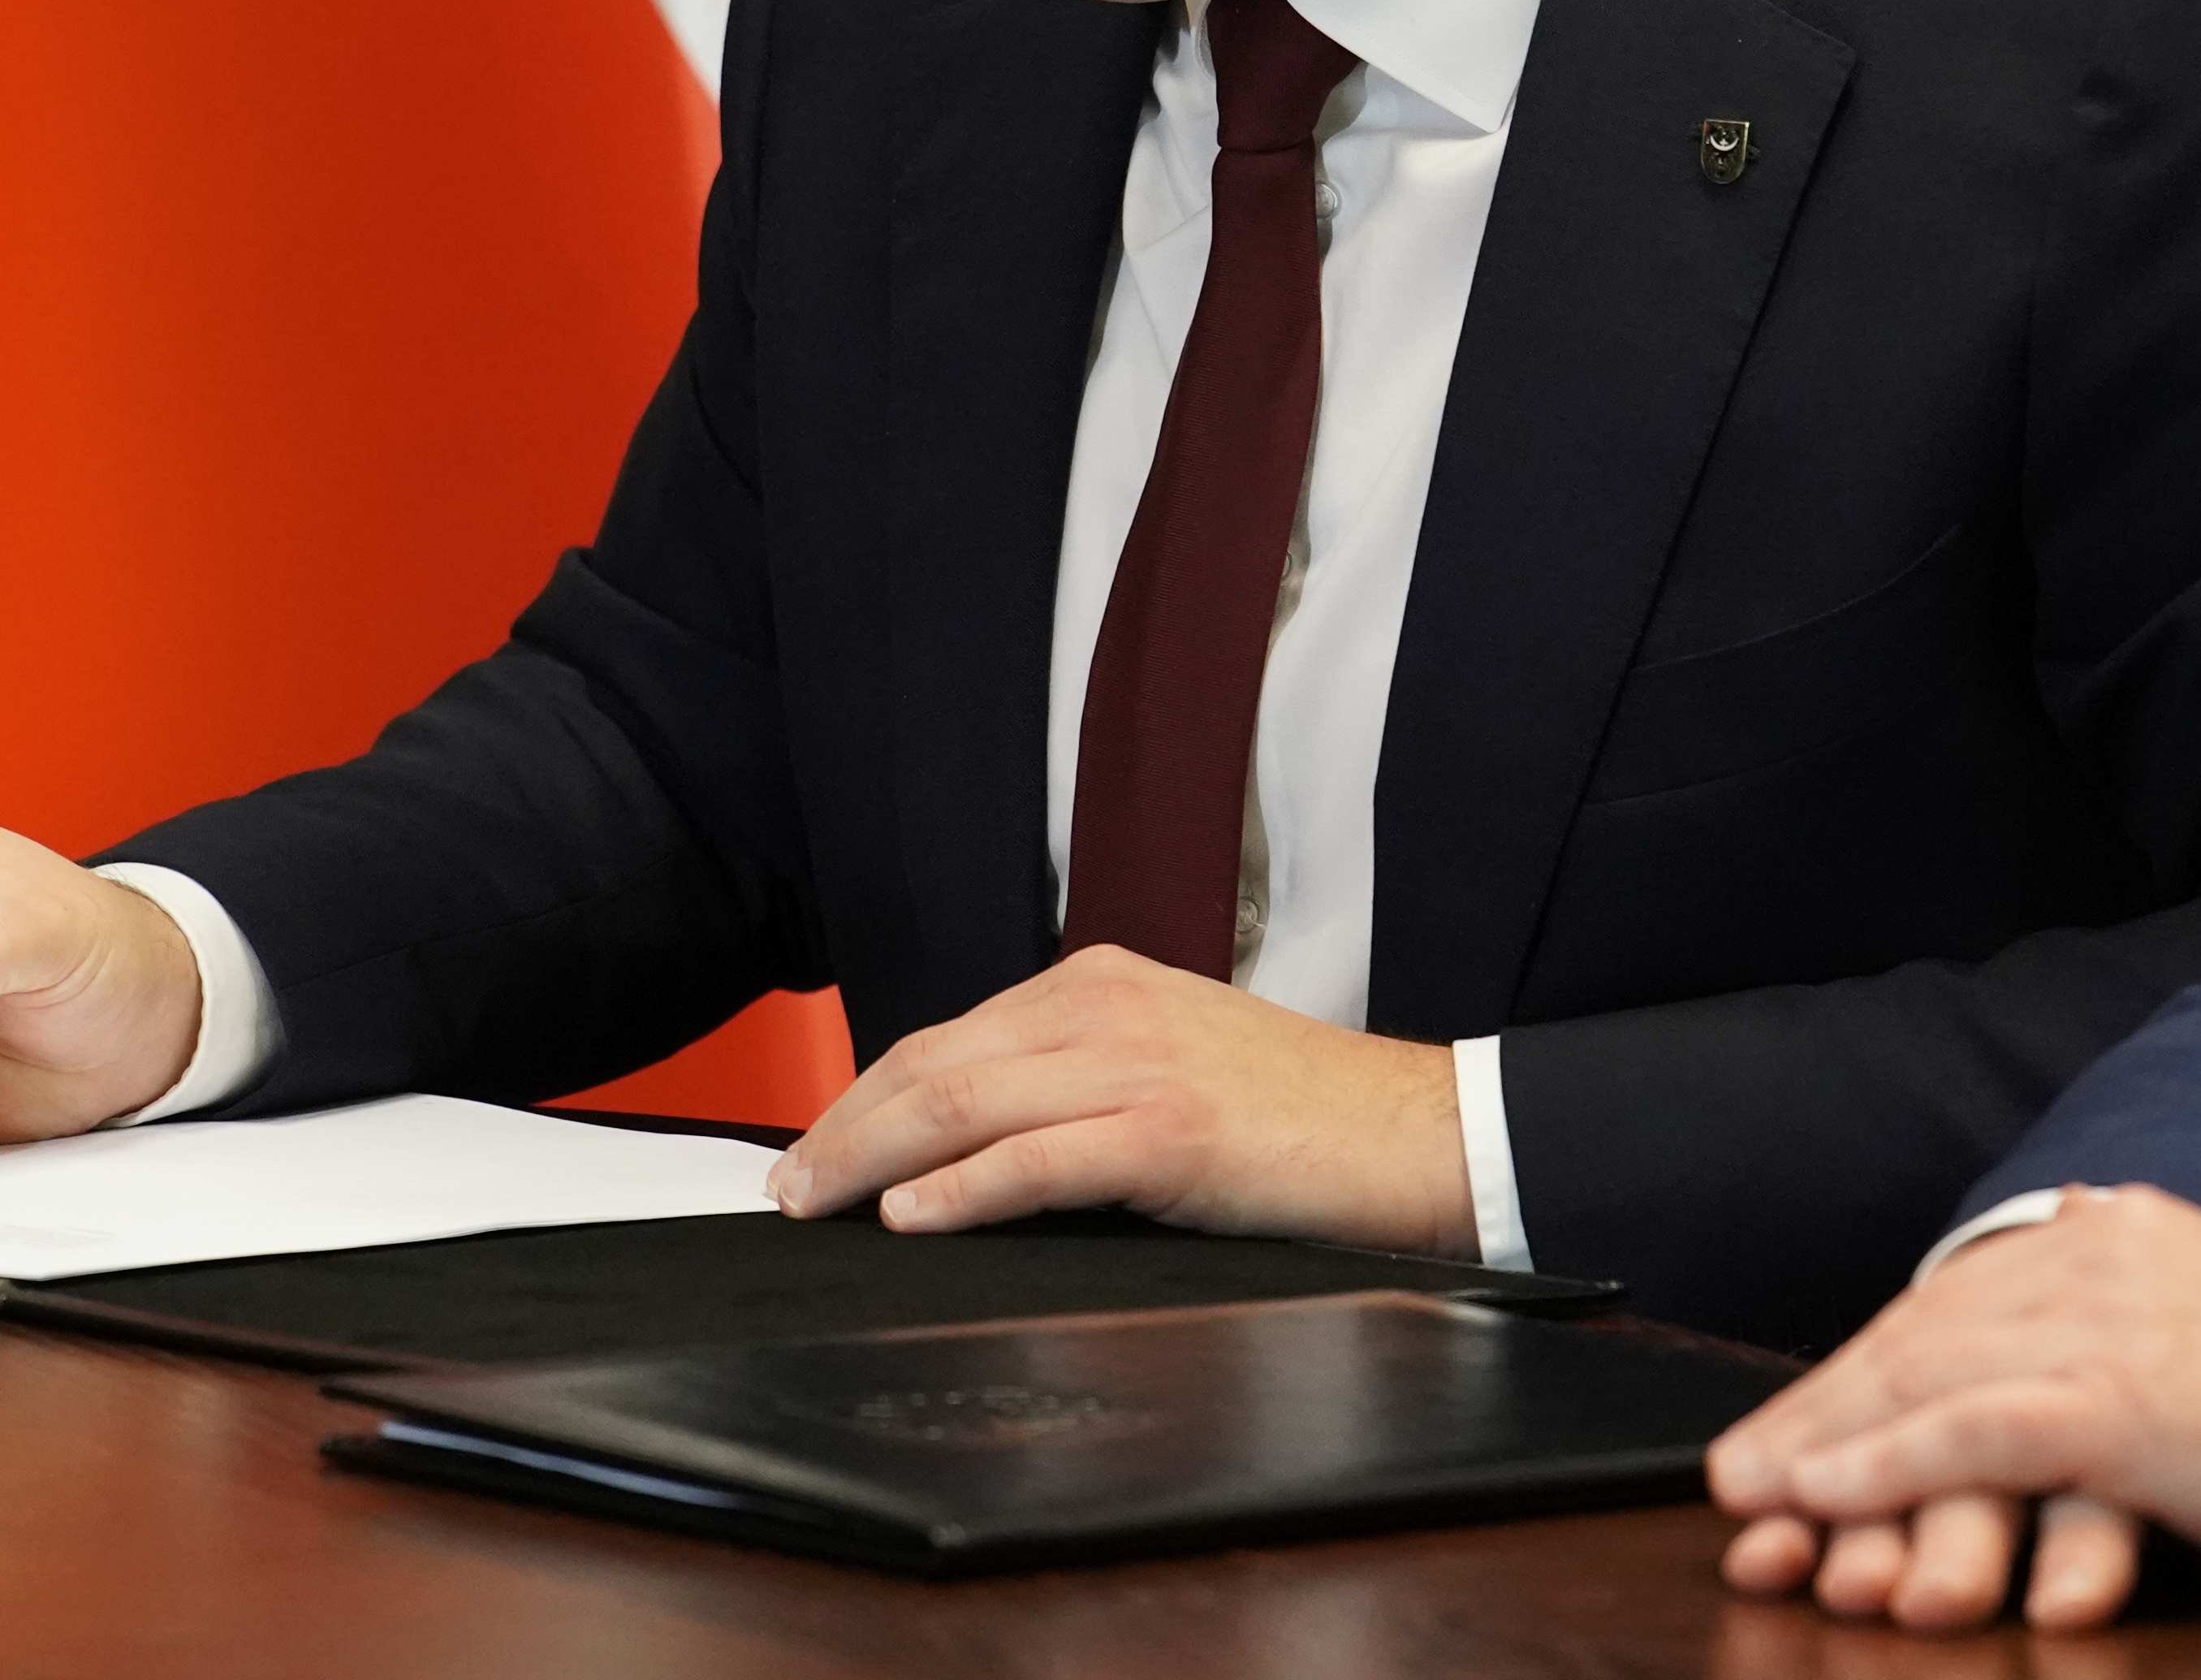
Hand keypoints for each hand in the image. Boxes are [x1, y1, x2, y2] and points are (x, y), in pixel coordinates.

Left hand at [768, 943, 1474, 1254]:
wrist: (1413, 1130)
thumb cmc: (1298, 1117)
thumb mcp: (1172, 1066)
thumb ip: (1080, 1084)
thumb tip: (972, 1146)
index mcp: (1103, 984)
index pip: (950, 1038)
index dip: (867, 1096)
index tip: (817, 1147)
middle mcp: (1107, 1007)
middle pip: (935, 1064)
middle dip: (845, 1128)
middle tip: (787, 1187)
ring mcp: (1136, 1065)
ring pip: (964, 1104)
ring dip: (871, 1158)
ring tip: (816, 1203)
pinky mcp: (1168, 1132)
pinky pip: (1035, 1160)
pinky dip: (961, 1191)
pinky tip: (912, 1216)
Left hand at [1704, 1184, 2200, 1630]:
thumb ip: (2138, 1348)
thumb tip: (2059, 1402)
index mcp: (2128, 1234)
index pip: (1966, 1300)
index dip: (1874, 1366)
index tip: (1804, 1423)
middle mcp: (2106, 1255)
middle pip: (1927, 1332)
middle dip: (1824, 1406)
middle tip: (1740, 1469)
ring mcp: (2114, 1325)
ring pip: (1929, 1378)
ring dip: (1827, 1441)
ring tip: (1755, 1494)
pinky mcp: (2127, 1405)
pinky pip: (1972, 1431)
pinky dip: (1884, 1464)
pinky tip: (1824, 1495)